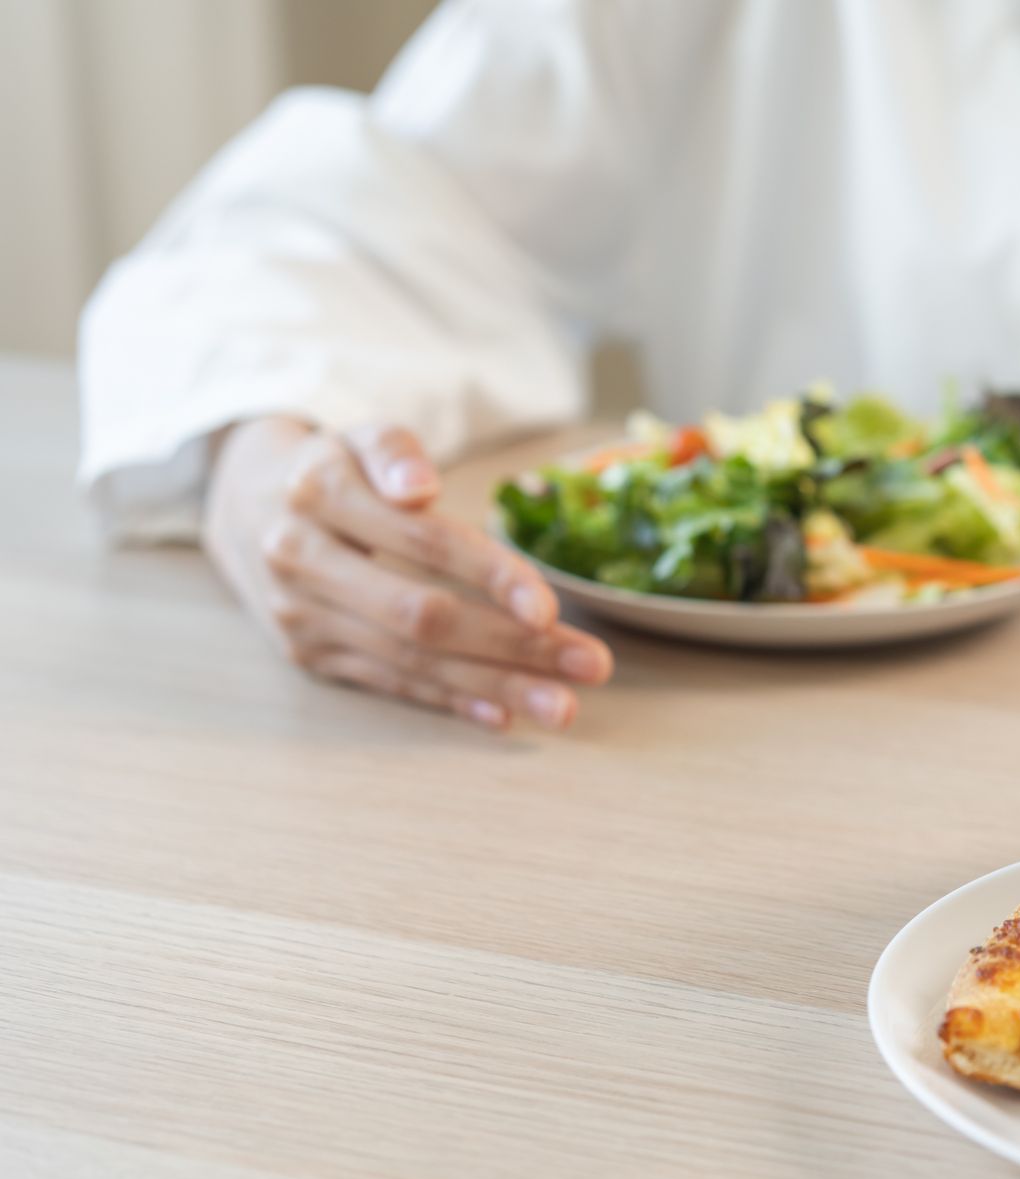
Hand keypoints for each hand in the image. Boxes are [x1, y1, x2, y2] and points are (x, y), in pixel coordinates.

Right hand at [204, 417, 613, 727]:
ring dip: (495, 687)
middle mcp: (300, 559)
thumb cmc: (337, 469)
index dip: (489, 576)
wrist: (244, 505)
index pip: (421, 542)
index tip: (549, 607)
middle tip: (591, 665)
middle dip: (513, 646)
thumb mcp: (362, 437)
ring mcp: (300, 616)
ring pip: (411, 661)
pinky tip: (504, 715)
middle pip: (421, 615)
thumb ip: (395, 451)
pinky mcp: (309, 655)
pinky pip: (389, 684)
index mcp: (319, 495)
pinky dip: (450, 702)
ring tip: (565, 706)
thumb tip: (422, 489)